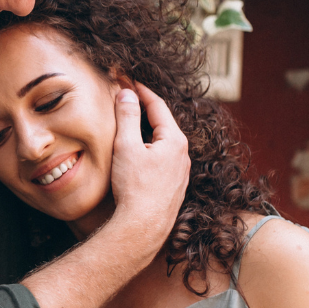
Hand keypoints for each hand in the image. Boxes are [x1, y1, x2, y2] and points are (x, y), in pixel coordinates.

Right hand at [107, 83, 189, 255]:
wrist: (143, 227)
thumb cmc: (135, 188)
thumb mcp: (126, 147)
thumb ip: (127, 117)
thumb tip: (127, 94)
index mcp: (175, 140)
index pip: (158, 105)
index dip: (140, 90)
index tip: (126, 80)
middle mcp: (182, 155)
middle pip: (162, 122)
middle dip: (143, 108)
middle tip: (126, 97)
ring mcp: (180, 172)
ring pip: (162, 142)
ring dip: (146, 130)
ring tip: (129, 123)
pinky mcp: (173, 187)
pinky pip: (162, 159)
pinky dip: (149, 148)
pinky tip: (136, 154)